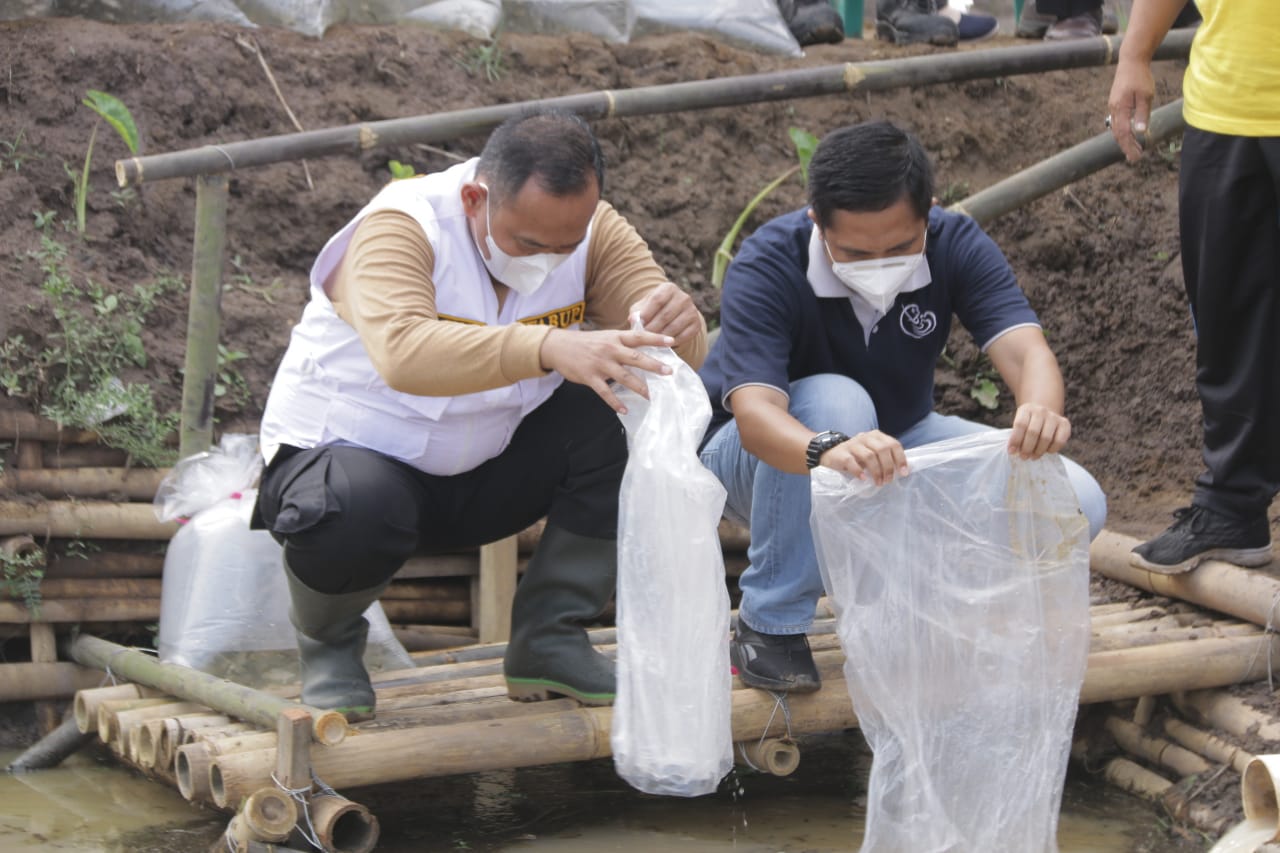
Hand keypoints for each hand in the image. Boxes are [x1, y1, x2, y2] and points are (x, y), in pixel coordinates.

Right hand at [539, 327, 674, 413]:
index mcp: (615, 338)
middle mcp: (610, 350)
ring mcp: (600, 364)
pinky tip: (625, 409)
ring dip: (639, 387)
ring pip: (623, 377)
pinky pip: (605, 392)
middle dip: (653, 365)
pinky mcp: (590, 377)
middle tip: (668, 372)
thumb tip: (646, 343)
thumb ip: (624, 341)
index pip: (639, 337)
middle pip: (635, 358)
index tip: (672, 341)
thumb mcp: (606, 336)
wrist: (558, 347)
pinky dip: (615, 402)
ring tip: (651, 396)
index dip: (656, 338)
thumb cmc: (586, 342)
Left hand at [629, 282, 700, 348]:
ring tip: (651, 342)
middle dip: (652, 328)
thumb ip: (636, 312)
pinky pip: (683, 336)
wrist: (673, 315)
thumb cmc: (653, 310)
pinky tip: (663, 344)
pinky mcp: (697, 324)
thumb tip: (632, 319)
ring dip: (661, 337)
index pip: (657, 299)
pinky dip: (672, 342)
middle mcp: (683, 297)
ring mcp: (692, 310)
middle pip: (665, 315)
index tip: (639, 324)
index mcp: (669, 288)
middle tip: (643, 338)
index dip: (647, 313)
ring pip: (674, 327)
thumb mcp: (643, 307)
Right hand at [818, 430, 908, 485]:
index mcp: (876, 436)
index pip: (893, 444)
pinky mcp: (841, 454)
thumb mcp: (871, 452)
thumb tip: (903, 470)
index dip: (900, 459)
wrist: (829, 453)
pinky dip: (859, 472)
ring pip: (869, 456)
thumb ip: (884, 457)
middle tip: (888, 480)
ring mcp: (852, 445)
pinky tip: (864, 479)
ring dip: (877, 472)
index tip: (903, 473)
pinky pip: (852, 462)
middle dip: (888, 467)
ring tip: (878, 483)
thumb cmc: (855, 456)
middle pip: (882, 450)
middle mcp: (865, 437)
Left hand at [1008, 403, 1070, 459]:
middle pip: (1033, 432)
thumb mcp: (1020, 424)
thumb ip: (1017, 435)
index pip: (1020, 424)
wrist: (1045, 413)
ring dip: (1038, 451)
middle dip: (1027, 448)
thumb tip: (1014, 451)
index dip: (1015, 439)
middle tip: (1023, 457)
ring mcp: (1054, 417)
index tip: (1012, 451)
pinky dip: (1052, 449)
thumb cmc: (1029, 423)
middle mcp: (1041, 411)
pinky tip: (1047, 451)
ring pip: (1046, 438)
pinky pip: (1059, 441)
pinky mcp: (1065, 424)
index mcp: (1026, 409)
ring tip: (1033, 456)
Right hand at [1107, 59, 1155, 162]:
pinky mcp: (1115, 103)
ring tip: (1131, 149)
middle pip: (1118, 134)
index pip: (1124, 133)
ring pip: (1116, 129)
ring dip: (1123, 140)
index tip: (1137, 156)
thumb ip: (1143, 114)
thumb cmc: (1140, 77)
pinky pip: (1116, 122)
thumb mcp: (1146, 95)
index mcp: (1121, 109)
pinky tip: (1128, 134)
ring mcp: (1113, 107)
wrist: (1130, 61)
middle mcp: (1114, 110)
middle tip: (1134, 158)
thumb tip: (1141, 131)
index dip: (1130, 146)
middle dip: (1126, 147)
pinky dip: (1122, 131)